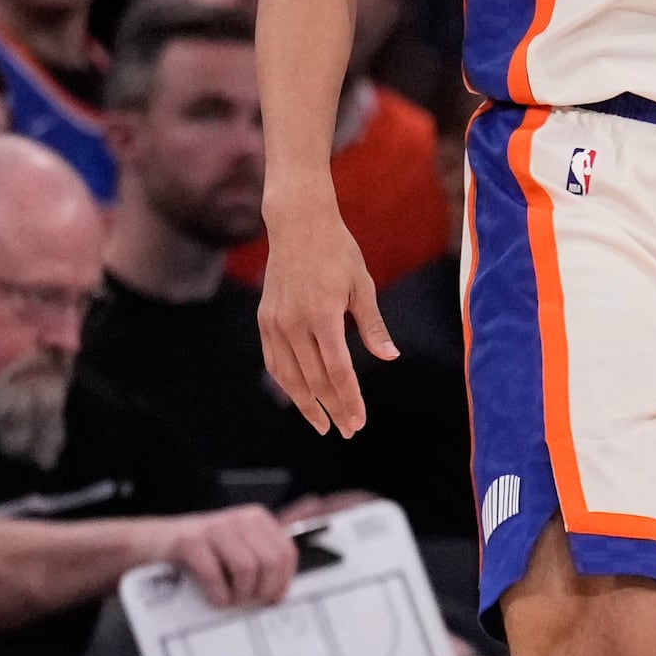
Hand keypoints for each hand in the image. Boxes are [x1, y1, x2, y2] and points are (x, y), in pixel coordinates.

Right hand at [153, 505, 298, 608]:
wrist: (154, 542)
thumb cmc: (200, 551)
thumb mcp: (235, 547)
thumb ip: (258, 560)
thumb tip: (279, 593)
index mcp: (257, 520)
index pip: (286, 552)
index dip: (283, 580)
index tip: (273, 598)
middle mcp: (239, 519)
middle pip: (270, 562)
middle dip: (263, 590)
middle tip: (248, 603)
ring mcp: (214, 529)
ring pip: (247, 568)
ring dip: (241, 594)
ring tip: (230, 600)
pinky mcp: (189, 542)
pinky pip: (214, 574)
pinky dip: (218, 594)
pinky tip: (215, 600)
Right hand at [257, 193, 397, 435]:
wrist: (299, 225)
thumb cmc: (338, 253)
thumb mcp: (363, 286)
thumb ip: (373, 326)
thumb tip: (390, 358)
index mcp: (323, 316)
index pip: (338, 371)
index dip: (350, 399)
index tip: (359, 421)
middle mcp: (295, 324)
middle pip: (315, 380)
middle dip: (333, 408)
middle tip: (348, 429)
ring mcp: (276, 323)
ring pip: (290, 377)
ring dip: (307, 404)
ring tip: (322, 424)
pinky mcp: (265, 320)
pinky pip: (274, 361)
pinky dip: (287, 383)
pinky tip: (300, 396)